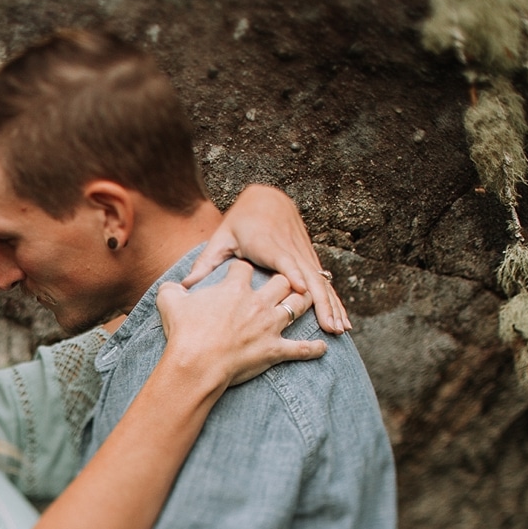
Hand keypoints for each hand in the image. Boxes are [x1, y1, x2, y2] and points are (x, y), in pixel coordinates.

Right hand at [158, 261, 326, 391]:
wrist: (198, 364)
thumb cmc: (184, 332)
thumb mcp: (169, 301)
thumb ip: (172, 288)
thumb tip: (173, 287)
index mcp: (234, 288)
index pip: (244, 267)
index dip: (241, 267)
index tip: (240, 271)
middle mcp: (258, 303)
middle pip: (281, 281)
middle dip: (282, 279)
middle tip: (280, 282)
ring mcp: (270, 326)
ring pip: (297, 306)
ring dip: (303, 302)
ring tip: (307, 300)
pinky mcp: (276, 350)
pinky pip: (302, 349)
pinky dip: (314, 349)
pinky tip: (323, 347)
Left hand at [185, 184, 349, 333]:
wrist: (268, 199)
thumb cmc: (241, 221)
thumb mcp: (222, 237)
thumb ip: (207, 261)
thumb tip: (185, 285)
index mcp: (268, 245)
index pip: (284, 260)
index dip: (293, 274)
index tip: (300, 290)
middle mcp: (290, 251)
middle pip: (310, 277)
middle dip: (321, 302)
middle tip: (329, 327)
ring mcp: (303, 256)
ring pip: (322, 283)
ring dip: (333, 306)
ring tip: (340, 329)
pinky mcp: (309, 261)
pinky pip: (324, 284)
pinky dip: (334, 301)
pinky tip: (342, 320)